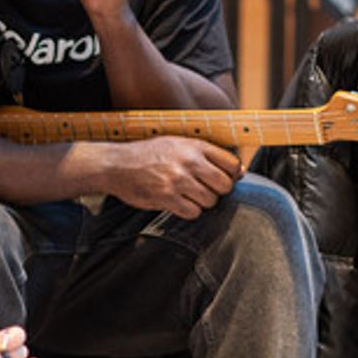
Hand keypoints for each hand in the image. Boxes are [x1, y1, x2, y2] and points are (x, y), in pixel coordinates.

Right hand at [104, 136, 241, 218]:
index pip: (232, 164)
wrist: (116, 164)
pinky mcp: (166, 197)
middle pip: (225, 185)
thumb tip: (241, 172)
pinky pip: (193, 212)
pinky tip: (178, 202)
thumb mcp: (178, 144)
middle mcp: (189, 161)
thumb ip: (208, 155)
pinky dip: (188, 211)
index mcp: (194, 145)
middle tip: (204, 190)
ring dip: (202, 202)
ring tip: (187, 195)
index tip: (220, 179)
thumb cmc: (149, 155)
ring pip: (210, 201)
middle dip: (218, 191)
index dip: (231, 175)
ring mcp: (178, 180)